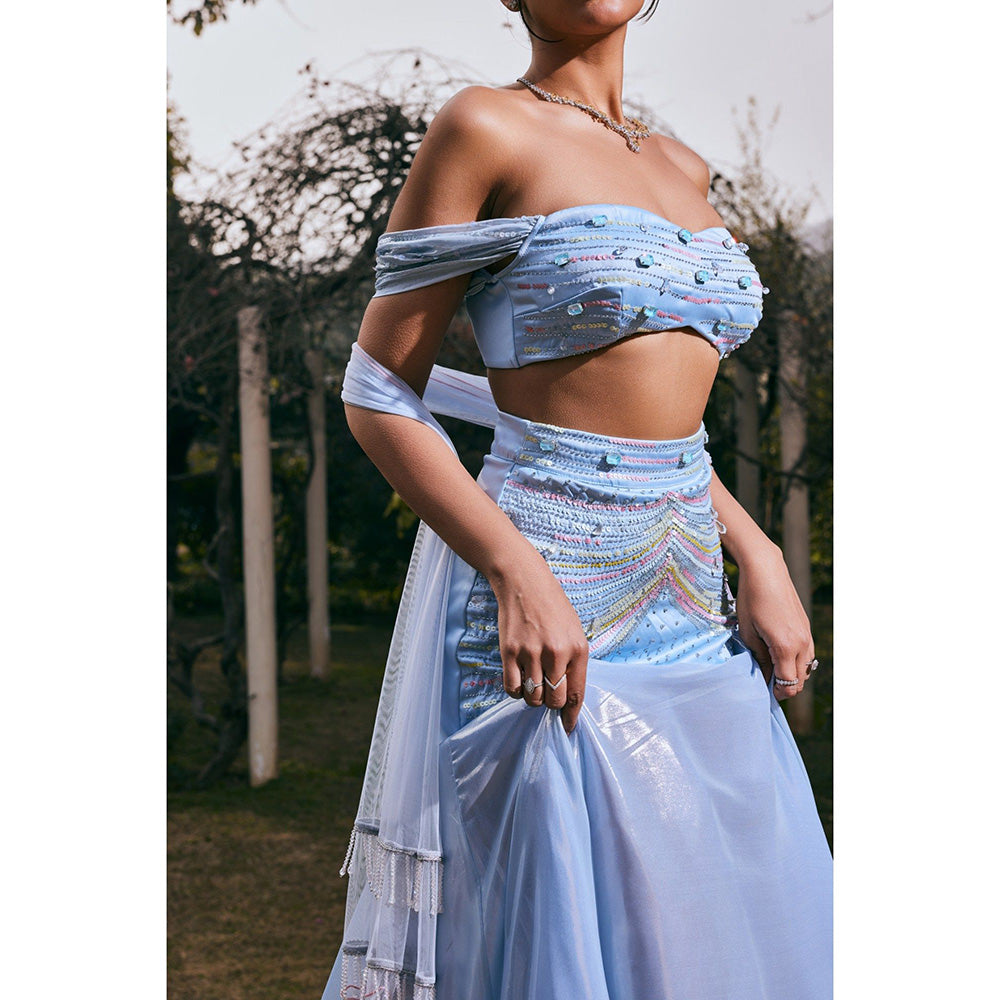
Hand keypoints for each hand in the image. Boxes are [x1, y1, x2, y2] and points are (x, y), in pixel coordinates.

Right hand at [491, 557, 588, 734]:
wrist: (524, 582)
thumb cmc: (553, 607)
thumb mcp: (575, 631)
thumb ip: (574, 662)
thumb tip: (568, 695)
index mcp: (577, 649)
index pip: (576, 694)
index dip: (571, 715)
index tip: (567, 727)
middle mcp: (556, 653)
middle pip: (554, 701)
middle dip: (551, 704)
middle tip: (547, 694)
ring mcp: (531, 653)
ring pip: (533, 697)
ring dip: (532, 697)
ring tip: (533, 682)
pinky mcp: (509, 652)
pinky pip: (512, 688)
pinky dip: (516, 691)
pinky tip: (519, 679)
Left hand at [734, 546, 814, 700]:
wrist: (766, 572)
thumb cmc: (751, 600)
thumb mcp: (748, 632)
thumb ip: (759, 658)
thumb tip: (765, 677)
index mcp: (786, 647)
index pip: (788, 683)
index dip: (776, 693)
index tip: (764, 692)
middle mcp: (802, 643)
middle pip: (800, 680)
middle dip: (785, 687)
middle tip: (766, 684)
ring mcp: (807, 635)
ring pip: (806, 669)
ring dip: (792, 675)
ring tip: (772, 670)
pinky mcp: (806, 628)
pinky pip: (807, 655)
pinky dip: (797, 662)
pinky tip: (780, 657)